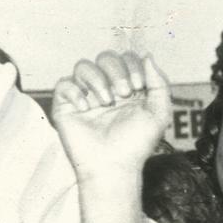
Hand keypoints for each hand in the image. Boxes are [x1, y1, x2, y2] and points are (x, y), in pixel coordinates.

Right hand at [52, 51, 171, 178]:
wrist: (113, 166)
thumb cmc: (136, 144)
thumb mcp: (159, 112)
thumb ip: (159, 83)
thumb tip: (147, 56)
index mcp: (126, 87)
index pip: (126, 58)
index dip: (132, 66)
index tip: (138, 87)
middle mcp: (104, 88)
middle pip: (105, 57)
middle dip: (116, 71)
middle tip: (123, 94)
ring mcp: (84, 96)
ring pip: (82, 66)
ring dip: (97, 79)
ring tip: (105, 102)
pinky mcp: (65, 106)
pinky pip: (63, 84)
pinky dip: (75, 91)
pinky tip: (85, 108)